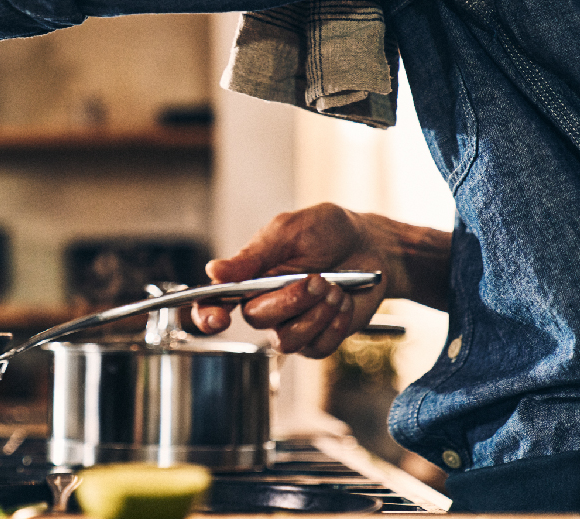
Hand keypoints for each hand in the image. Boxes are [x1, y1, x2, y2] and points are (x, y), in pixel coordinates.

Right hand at [191, 203, 392, 358]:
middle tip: (318, 279)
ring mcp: (292, 324)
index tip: (219, 319)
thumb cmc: (327, 232)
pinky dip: (335, 325)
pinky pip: (316, 348)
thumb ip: (252, 255)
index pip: (215, 303)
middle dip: (290, 300)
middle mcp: (266, 304)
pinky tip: (345, 303)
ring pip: (287, 341)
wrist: (371, 245)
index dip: (208, 316)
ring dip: (315, 314)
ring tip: (335, 289)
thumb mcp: (288, 232)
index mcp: (249, 277)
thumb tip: (213, 271)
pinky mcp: (319, 338)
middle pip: (257, 320)